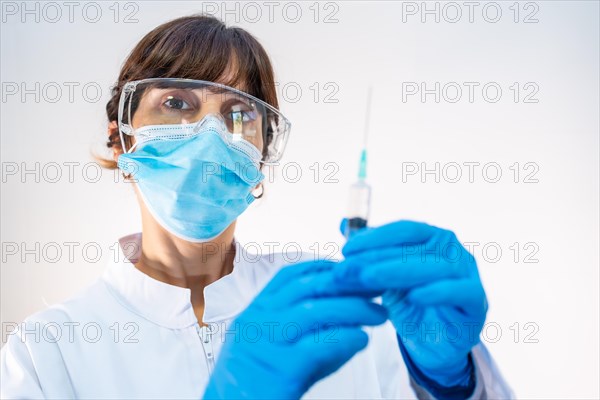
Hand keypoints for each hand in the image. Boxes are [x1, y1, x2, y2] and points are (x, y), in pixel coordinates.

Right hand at [203, 260, 387, 398]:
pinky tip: (362, 339)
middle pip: (307, 288)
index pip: (290, 276)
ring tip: (380, 315)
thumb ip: (307, 330)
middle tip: (378, 287)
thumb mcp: (279, 349)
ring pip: (315, 311)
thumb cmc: (260, 386)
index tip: (354, 270)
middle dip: (347, 284)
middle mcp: (257, 321)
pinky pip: (318, 346)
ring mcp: (266, 343)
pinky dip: (345, 338)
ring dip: (353, 309)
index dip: (325, 268)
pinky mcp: (279, 370)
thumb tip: (353, 318)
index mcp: (255, 312)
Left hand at [336, 220, 486, 386]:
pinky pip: (460, 291)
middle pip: (413, 248)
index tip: (346, 250)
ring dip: (397, 271)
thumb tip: (342, 224)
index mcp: (433, 239)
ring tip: (367, 279)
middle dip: (375, 258)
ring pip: (434, 267)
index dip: (375, 237)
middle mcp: (452, 251)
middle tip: (345, 269)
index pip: (405, 230)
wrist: (434, 345)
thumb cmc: (411, 304)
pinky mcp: (476, 301)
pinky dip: (438, 291)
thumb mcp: (385, 278)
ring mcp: (467, 274)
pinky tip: (414, 296)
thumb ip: (369, 253)